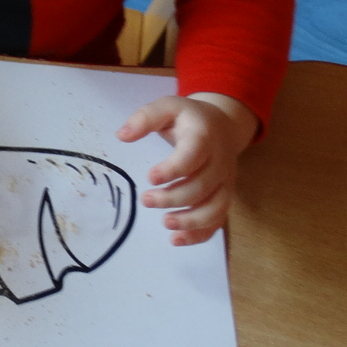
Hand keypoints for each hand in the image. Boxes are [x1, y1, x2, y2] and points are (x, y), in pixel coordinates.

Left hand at [116, 93, 257, 246]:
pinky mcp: (224, 196)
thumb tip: (122, 135)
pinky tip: (176, 239)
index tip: (150, 177)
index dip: (173, 169)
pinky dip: (200, 234)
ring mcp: (225, 182)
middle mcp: (219, 161)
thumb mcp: (167, 106)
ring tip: (164, 222)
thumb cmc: (189, 117)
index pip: (193, 155)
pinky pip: (218, 220)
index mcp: (204, 136)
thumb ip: (145, 118)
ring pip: (215, 208)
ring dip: (190, 221)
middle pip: (202, 186)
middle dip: (173, 198)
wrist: (223, 125)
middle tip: (146, 200)